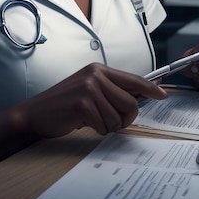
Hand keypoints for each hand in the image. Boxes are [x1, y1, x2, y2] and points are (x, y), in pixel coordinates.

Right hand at [23, 62, 166, 137]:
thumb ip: (111, 90)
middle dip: (125, 119)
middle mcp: (95, 75)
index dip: (151, 88)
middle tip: (111, 122)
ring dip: (108, 126)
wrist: (35, 113)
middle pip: (131, 103)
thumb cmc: (64, 104)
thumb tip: (139, 96)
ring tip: (91, 120)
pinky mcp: (83, 104)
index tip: (163, 94)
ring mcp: (89, 88)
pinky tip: (83, 122)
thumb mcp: (89, 89)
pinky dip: (97, 129)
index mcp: (99, 69)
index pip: (133, 79)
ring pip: (119, 117)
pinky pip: (105, 125)